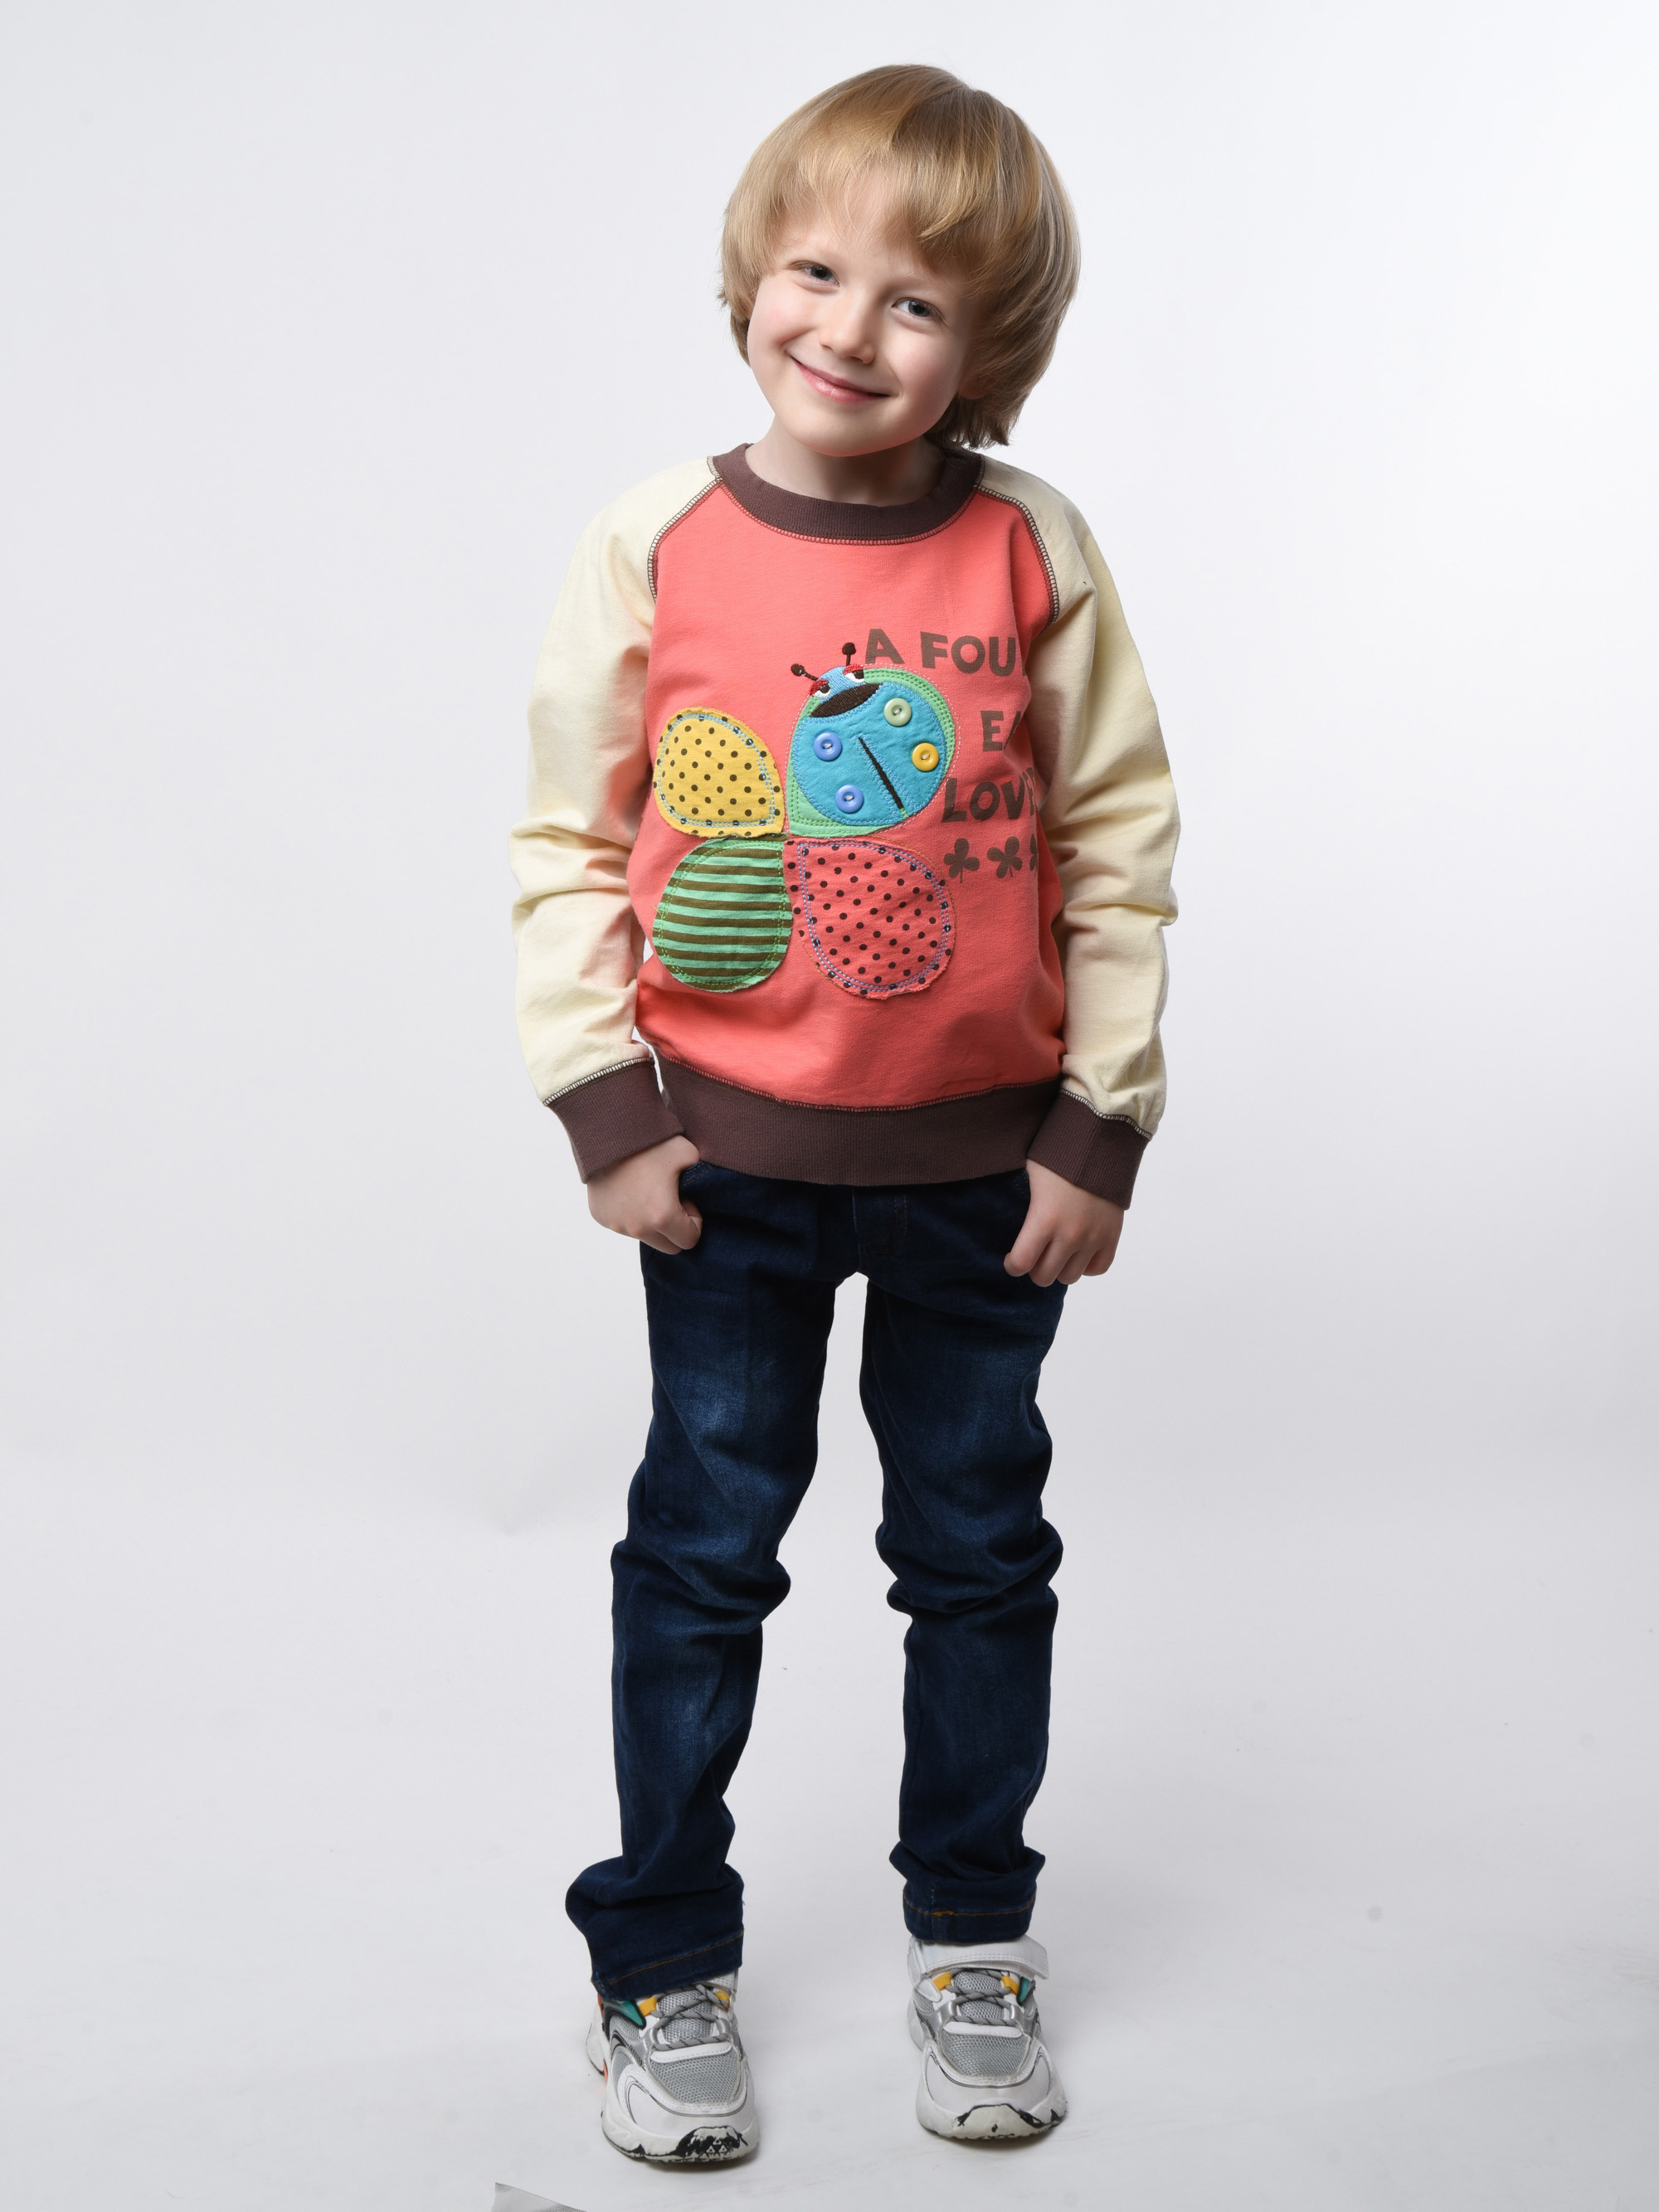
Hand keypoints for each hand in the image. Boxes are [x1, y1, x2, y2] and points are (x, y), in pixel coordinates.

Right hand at [586, 1135, 703, 1253]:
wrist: (609, 1130)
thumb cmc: (652, 1141)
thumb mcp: (689, 1153)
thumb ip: (702, 1174)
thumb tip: (704, 1185)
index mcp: (662, 1216)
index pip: (689, 1241)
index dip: (693, 1221)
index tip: (687, 1200)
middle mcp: (637, 1228)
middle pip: (667, 1246)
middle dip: (674, 1228)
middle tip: (671, 1199)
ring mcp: (616, 1224)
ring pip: (644, 1236)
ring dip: (651, 1222)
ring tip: (648, 1191)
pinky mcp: (600, 1217)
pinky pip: (622, 1225)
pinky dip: (630, 1214)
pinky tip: (630, 1189)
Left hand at [1004, 1159, 1123, 1286]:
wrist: (1101, 1141)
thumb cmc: (1060, 1154)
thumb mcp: (1029, 1175)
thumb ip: (1020, 1203)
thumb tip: (1001, 1215)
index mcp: (1044, 1218)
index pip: (1021, 1263)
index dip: (1012, 1265)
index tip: (1011, 1259)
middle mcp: (1070, 1234)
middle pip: (1044, 1276)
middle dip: (1034, 1268)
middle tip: (1034, 1254)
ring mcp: (1094, 1238)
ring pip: (1070, 1277)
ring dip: (1059, 1267)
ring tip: (1056, 1251)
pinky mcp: (1112, 1236)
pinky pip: (1098, 1268)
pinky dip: (1086, 1265)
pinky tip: (1078, 1251)